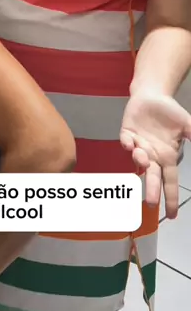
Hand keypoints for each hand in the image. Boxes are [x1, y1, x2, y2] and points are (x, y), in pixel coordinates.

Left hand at [120, 92, 190, 218]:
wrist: (153, 95)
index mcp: (166, 156)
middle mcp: (152, 154)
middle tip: (151, 203)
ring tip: (143, 157)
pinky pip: (126, 140)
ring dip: (140, 159)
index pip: (170, 181)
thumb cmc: (170, 113)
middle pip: (152, 176)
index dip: (171, 197)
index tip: (172, 215)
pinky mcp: (127, 133)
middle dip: (152, 189)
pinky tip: (129, 143)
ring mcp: (139, 144)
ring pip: (138, 157)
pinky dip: (127, 143)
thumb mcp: (187, 125)